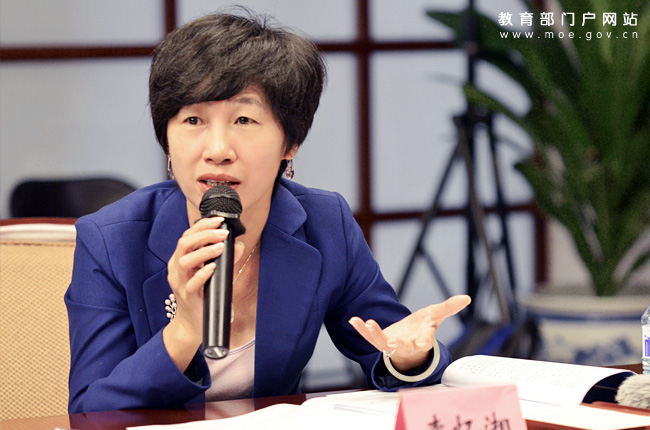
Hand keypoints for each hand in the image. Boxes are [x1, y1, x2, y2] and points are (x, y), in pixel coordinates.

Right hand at [163, 216, 243, 370]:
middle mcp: (177, 269)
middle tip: (222, 232)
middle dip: (204, 234)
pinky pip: (192, 284)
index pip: (187, 236)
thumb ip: (225, 259)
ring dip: (203, 251)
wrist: (193, 324)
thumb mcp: (214, 273)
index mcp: (180, 259)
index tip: (218, 220)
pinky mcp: (187, 297)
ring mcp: (180, 283)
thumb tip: (238, 245)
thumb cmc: (203, 295)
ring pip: (185, 262)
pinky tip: (213, 268)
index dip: (202, 226)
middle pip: (184, 244)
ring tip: (220, 247)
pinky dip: (203, 273)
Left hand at [348, 295, 470, 371]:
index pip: (425, 341)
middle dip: (397, 345)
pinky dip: (361, 329)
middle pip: (402, 347)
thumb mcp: (435, 316)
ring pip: (381, 343)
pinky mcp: (379, 340)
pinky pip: (368, 336)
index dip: (425, 340)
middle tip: (392, 343)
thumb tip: (466, 298)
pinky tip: (354, 320)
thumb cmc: (422, 327)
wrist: (408, 339)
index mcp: (422, 339)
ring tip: (369, 324)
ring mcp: (391, 344)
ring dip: (374, 335)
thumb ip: (448, 308)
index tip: (424, 342)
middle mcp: (406, 345)